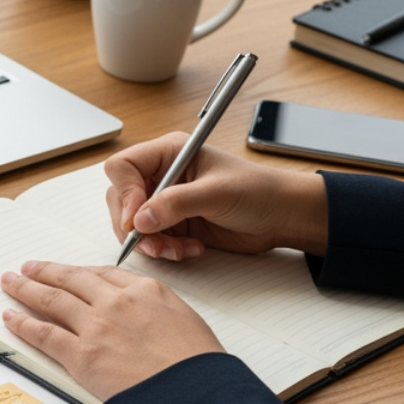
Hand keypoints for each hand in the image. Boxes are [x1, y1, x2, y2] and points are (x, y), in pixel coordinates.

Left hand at [0, 261, 223, 401]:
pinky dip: (23, 324)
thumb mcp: (188, 324)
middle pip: (72, 280)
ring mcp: (97, 326)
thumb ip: (158, 315)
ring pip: (52, 300)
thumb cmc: (200, 369)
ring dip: (26, 289)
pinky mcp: (82, 355)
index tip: (67, 271)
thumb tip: (145, 321)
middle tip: (28, 268)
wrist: (196, 397)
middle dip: (46, 272)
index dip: (79, 272)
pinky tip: (11, 317)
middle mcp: (119, 302)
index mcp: (149, 291)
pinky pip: (44, 334)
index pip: (104, 274)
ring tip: (11, 282)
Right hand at [105, 134, 327, 261]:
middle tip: (154, 243)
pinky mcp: (172, 224)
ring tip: (177, 250)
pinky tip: (190, 249)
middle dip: (135, 226)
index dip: (125, 194)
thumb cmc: (259, 191)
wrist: (282, 217)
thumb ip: (175, 204)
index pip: (123, 167)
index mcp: (169, 153)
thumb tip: (139, 220)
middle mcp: (162, 175)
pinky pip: (151, 240)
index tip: (136, 219)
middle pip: (121, 199)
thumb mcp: (216, 193)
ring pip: (132, 224)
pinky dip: (165, 250)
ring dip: (151, 243)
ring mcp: (165, 201)